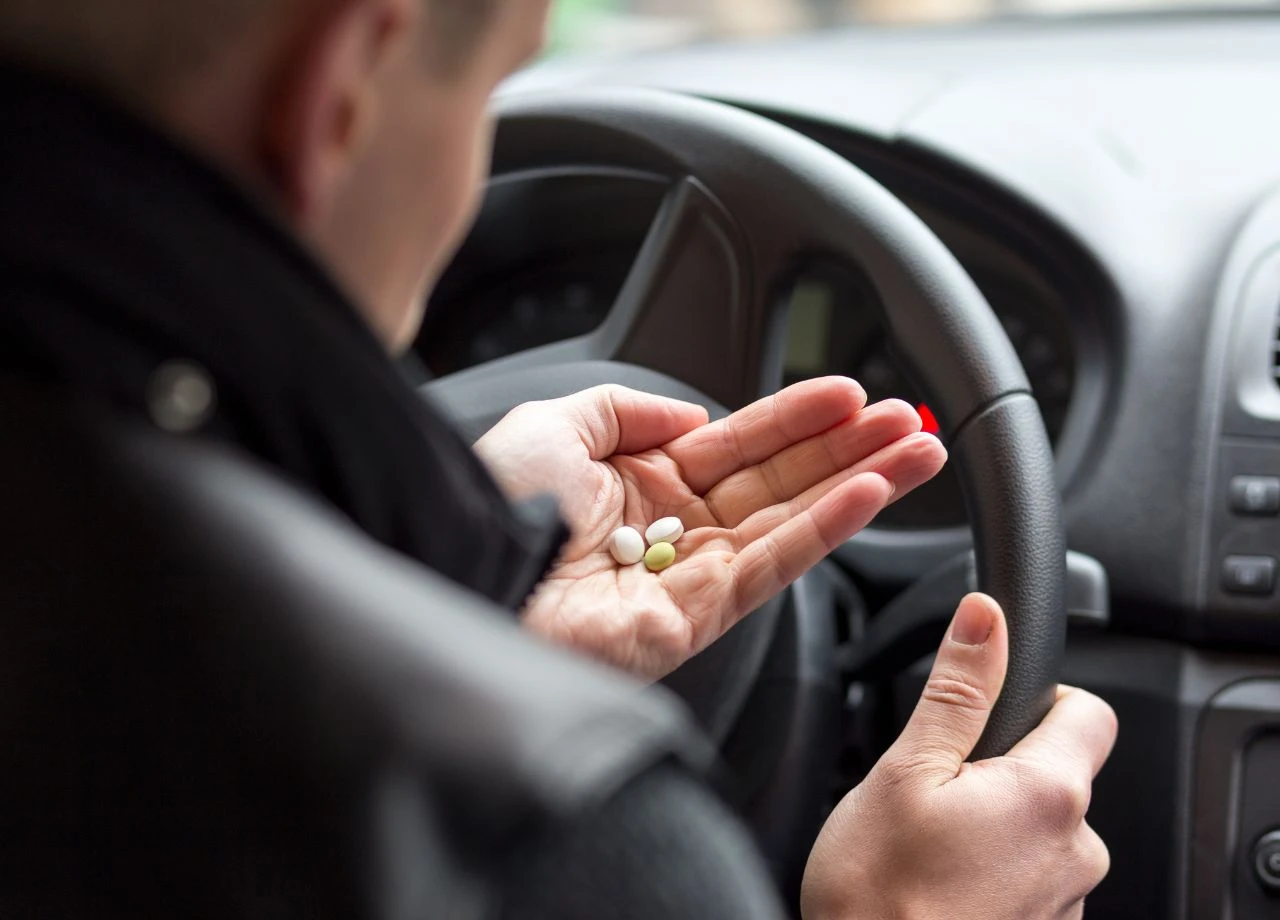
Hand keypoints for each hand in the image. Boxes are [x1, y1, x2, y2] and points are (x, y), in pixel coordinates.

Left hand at [473, 378, 945, 677]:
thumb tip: (694, 410)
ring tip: (919, 453)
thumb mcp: (556, 423)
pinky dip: (824, 529)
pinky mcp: (696, 618)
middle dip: (851, 451)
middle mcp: (674, 530)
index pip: (741, 445)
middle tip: (912, 424)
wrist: (462, 571)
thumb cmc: (491, 506)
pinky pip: (771, 566)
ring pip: (792, 522)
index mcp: (643, 485)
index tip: (850, 394)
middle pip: (782, 481)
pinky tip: (868, 494)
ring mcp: (690, 575)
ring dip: (860, 486)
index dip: (797, 417)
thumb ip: (629, 407)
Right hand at [801, 594, 1117, 919]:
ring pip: (1040, 829)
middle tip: (934, 788)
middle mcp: (1075, 850)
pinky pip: (1029, 879)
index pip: (1090, 712)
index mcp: (1047, 795)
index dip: (1042, 697)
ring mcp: (1064, 902)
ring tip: (930, 844)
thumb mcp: (904, 770)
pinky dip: (992, 871)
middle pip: (1059, 774)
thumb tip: (985, 619)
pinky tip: (940, 883)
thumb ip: (956, 690)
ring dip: (995, 824)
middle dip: (1002, 768)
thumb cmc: (878, 893)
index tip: (991, 714)